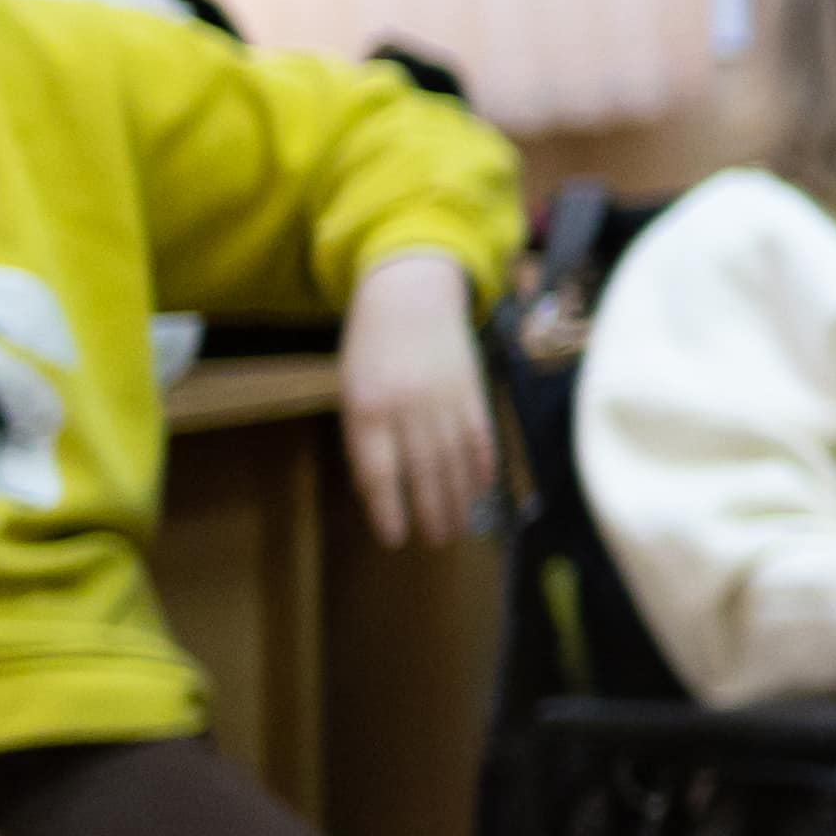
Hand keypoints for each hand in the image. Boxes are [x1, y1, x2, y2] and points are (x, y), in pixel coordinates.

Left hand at [334, 250, 497, 551]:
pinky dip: (483, 464)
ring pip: (454, 459)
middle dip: (431, 511)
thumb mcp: (352, 390)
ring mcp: (444, 398)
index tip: (396, 539)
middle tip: (437, 541)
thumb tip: (380, 488)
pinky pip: (480, 435)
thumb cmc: (370, 348)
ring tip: (461, 526)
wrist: (409, 295)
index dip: (388, 509)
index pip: (380, 472)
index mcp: (368, 408)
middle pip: (423, 471)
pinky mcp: (472, 389)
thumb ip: (365, 436)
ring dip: (459, 498)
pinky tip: (483, 488)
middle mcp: (408, 407)